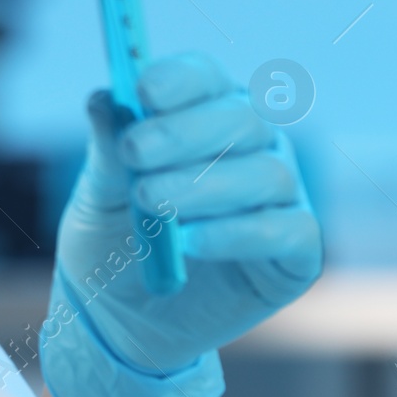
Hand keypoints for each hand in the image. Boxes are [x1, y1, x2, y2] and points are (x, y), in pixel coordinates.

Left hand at [41, 53, 322, 396]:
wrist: (121, 317)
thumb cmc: (112, 240)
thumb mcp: (98, 195)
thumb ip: (107, 150)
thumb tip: (103, 98)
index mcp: (202, 115)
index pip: (205, 78)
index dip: (179, 79)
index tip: (141, 90)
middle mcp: (252, 145)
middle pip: (239, 118)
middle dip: (184, 132)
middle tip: (134, 151)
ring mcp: (281, 195)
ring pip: (264, 173)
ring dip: (202, 186)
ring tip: (148, 203)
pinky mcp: (298, 250)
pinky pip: (285, 230)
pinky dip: (235, 233)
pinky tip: (190, 243)